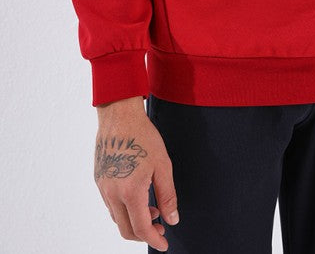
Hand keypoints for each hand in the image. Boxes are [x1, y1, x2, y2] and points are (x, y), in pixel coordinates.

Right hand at [94, 96, 178, 251]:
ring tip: (152, 208)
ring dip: (134, 221)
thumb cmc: (142, 136)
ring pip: (117, 218)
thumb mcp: (163, 165)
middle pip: (126, 229)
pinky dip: (124, 209)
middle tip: (160, 226)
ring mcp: (103, 187)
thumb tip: (172, 219)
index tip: (164, 244)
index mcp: (130, 191)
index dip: (154, 239)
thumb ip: (168, 195)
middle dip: (144, 233)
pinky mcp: (99, 180)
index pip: (141, 228)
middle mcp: (112, 193)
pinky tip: (137, 197)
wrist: (119, 115)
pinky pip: (110, 204)